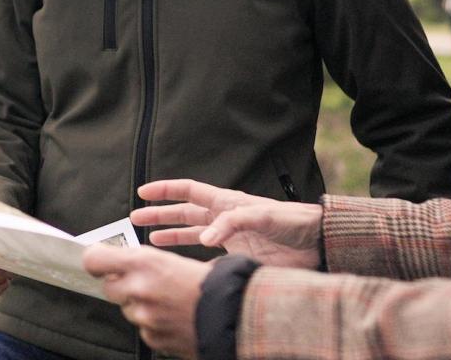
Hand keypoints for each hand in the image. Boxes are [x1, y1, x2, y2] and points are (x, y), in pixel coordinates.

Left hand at [82, 245, 207, 358]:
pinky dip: (153, 323)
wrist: (233, 315)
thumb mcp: (173, 259)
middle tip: (145, 282)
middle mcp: (138, 289)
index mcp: (143, 263)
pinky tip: (173, 316)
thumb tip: (122, 262)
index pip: (94, 260)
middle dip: (123, 284)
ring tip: (167, 300)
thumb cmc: (210, 283)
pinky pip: (143, 328)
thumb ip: (142, 262)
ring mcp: (143, 316)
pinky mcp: (151, 337)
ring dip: (140, 305)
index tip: (99, 261)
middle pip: (109, 287)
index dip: (95, 261)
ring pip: (127, 309)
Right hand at [131, 179, 322, 268]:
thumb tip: (204, 238)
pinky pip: (207, 254)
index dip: (165, 190)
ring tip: (149, 238)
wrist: (315, 244)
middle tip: (135, 217)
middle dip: (160, 214)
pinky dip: (191, 256)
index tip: (143, 192)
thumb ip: (233, 224)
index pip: (189, 191)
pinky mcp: (237, 254)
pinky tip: (179, 260)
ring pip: (192, 232)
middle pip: (184, 212)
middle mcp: (224, 217)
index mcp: (227, 201)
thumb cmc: (293, 222)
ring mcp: (230, 235)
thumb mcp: (264, 216)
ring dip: (171, 234)